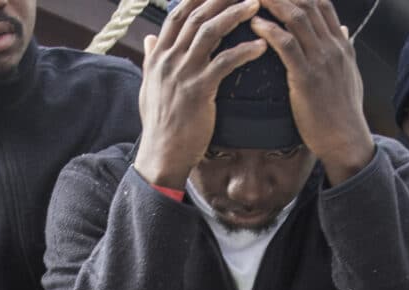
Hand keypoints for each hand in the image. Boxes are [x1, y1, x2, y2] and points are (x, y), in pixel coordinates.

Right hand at [134, 0, 266, 188]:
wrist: (162, 155)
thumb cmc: (159, 125)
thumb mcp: (148, 88)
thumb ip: (151, 60)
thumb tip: (150, 39)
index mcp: (158, 56)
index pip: (177, 15)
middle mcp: (169, 59)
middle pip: (196, 16)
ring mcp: (183, 74)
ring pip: (210, 32)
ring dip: (235, 15)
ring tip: (255, 6)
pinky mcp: (199, 91)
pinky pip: (225, 62)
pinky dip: (244, 51)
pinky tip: (260, 46)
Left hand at [251, 0, 373, 184]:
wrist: (347, 140)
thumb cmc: (344, 113)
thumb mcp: (350, 75)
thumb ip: (345, 50)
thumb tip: (344, 31)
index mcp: (341, 45)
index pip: (322, 4)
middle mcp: (333, 47)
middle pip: (307, 3)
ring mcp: (321, 61)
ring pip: (296, 18)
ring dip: (273, 2)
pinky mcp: (307, 79)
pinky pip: (286, 45)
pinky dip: (269, 31)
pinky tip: (255, 24)